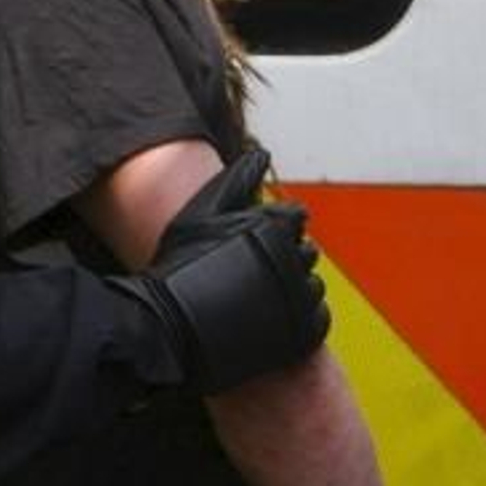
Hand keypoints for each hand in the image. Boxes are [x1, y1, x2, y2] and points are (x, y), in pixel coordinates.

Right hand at [110, 147, 328, 393]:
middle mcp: (293, 261)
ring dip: (290, 288)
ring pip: (311, 285)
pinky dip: (298, 317)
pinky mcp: (304, 333)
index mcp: (274, 227)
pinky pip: (316, 318)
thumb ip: (237, 179)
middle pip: (305, 252)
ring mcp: (300, 299)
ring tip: (251, 297)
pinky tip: (266, 318)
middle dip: (283, 258)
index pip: (296, 219)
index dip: (271, 230)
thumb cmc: (178, 264)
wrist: (169, 327)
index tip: (244, 245)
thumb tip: (263, 152)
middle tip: (243, 273)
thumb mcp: (200, 211)